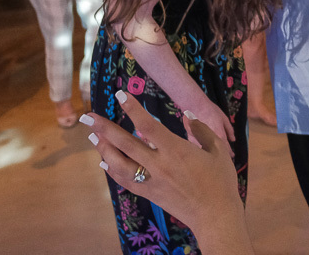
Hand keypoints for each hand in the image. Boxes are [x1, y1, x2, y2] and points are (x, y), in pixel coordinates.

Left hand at [81, 92, 249, 251]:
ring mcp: (151, 180)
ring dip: (103, 148)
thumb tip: (187, 115)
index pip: (148, 125)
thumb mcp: (217, 151)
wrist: (214, 215)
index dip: (133, 109)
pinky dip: (111, 170)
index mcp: (176, 150)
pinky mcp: (149, 193)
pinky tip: (104, 161)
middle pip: (125, 143)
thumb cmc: (220, 181)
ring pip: (119, 163)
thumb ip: (201, 130)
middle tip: (88, 116)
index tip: (120, 95)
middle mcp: (158, 164)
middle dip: (104, 128)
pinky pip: (125, 180)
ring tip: (92, 136)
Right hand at [191, 97, 235, 156]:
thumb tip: (233, 140)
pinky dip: (201, 147)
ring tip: (212, 152)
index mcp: (219, 136)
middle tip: (223, 155)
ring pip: (206, 151)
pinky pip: (197, 147)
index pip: (226, 149)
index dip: (230, 153)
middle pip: (216, 152)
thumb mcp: (224, 118)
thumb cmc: (211, 110)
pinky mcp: (191, 140)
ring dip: (209, 152)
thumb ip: (229, 130)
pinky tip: (201, 145)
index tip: (232, 156)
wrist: (195, 105)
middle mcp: (209, 141)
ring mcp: (198, 141)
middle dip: (220, 154)